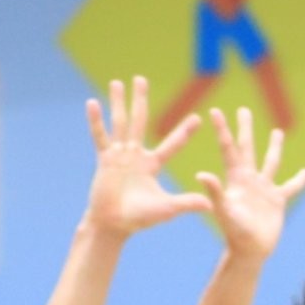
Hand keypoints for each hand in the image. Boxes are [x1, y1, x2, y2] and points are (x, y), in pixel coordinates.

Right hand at [79, 77, 206, 239]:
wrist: (113, 225)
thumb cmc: (139, 218)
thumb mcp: (167, 208)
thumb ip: (187, 203)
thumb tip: (211, 205)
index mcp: (152, 164)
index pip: (172, 144)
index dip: (184, 132)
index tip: (198, 117)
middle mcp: (135, 155)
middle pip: (140, 121)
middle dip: (141, 100)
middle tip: (142, 79)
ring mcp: (118, 155)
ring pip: (120, 123)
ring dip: (119, 102)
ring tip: (118, 82)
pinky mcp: (104, 160)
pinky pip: (100, 137)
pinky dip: (96, 121)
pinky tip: (92, 103)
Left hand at [176, 105, 304, 265]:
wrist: (249, 251)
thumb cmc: (234, 233)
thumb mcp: (224, 211)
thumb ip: (215, 192)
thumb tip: (201, 174)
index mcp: (236, 179)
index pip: (229, 148)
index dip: (223, 130)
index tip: (215, 111)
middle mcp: (249, 180)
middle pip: (248, 148)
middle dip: (245, 129)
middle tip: (243, 110)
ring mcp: (264, 189)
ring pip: (271, 162)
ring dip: (274, 147)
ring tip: (278, 131)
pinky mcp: (277, 201)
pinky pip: (291, 187)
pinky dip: (298, 180)